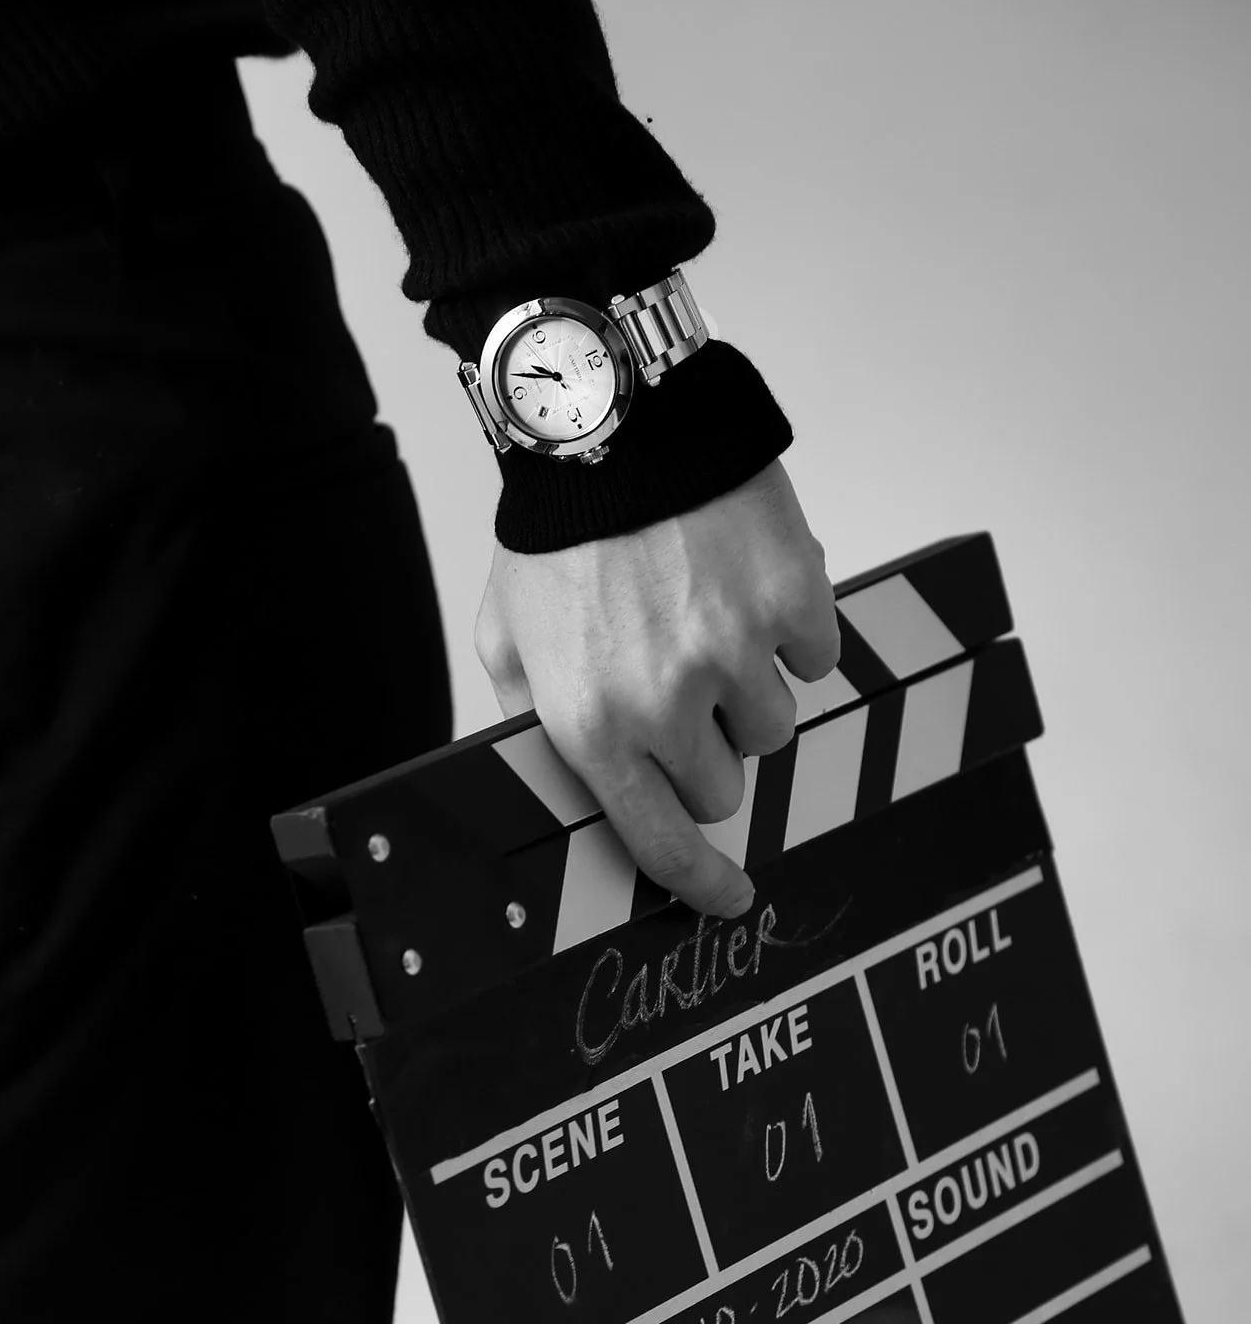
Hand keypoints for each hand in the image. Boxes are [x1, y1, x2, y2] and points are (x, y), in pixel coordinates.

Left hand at [474, 458, 839, 918]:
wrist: (612, 425)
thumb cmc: (556, 536)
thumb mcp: (508, 639)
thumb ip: (532, 720)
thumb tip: (560, 781)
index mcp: (594, 727)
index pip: (662, 843)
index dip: (702, 884)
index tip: (730, 898)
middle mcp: (668, 705)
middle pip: (726, 787)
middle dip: (708, 748)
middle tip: (681, 685)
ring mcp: (737, 654)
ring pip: (776, 725)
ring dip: (751, 689)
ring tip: (707, 622)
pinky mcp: (794, 602)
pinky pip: (816, 654)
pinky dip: (792, 630)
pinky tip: (744, 585)